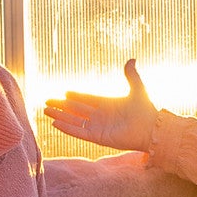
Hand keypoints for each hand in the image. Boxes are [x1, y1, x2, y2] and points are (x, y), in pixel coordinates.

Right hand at [41, 58, 158, 151]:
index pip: (87, 100)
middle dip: (61, 106)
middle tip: (47, 102)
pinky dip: (67, 128)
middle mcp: (100, 116)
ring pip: (74, 121)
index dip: (76, 97)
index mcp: (107, 104)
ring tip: (46, 111)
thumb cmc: (146, 110)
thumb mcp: (137, 88)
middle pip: (76, 110)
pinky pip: (78, 132)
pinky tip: (55, 123)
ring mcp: (98, 127)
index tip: (64, 93)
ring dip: (60, 116)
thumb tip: (132, 59)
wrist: (151, 129)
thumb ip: (131, 75)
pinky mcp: (97, 138)